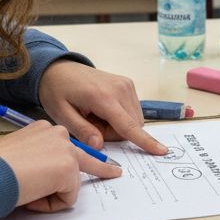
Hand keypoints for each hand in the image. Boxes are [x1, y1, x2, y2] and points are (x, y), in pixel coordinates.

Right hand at [0, 121, 120, 211]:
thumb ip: (36, 161)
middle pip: (86, 156)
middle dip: (103, 168)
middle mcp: (58, 134)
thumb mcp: (18, 156)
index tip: (96, 163)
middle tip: (117, 172)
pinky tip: (32, 196)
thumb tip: (45, 178)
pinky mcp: (69, 169)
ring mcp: (67, 151)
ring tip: (28, 193)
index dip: (69, 163)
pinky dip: (50, 204)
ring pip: (72, 182)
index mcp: (43, 129)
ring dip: (53, 194)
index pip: (66, 147)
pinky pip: (67, 199)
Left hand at [37, 61, 167, 154]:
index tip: (162, 151)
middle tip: (89, 124)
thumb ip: (81, 130)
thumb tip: (99, 145)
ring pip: (134, 121)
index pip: (128, 125)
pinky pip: (132, 112)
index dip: (145, 141)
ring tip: (94, 116)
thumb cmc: (57, 91)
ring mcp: (126, 85)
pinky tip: (102, 110)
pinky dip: (120, 117)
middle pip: (131, 127)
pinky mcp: (128, 85)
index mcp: (103, 97)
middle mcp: (120, 89)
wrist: (59, 68)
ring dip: (117, 126)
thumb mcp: (61, 114)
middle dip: (113, 134)